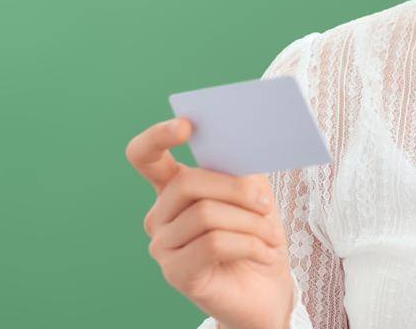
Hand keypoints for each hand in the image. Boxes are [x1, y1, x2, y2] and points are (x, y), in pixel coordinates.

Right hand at [127, 117, 295, 328]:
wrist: (267, 290)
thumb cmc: (257, 238)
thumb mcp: (253, 196)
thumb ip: (241, 169)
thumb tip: (241, 142)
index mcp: (173, 189)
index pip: (144, 156)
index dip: (158, 136)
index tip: (187, 125)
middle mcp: (159, 216)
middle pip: (187, 182)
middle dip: (236, 188)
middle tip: (266, 203)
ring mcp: (163, 247)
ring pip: (206, 215)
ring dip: (250, 222)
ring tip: (271, 236)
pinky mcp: (176, 274)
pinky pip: (214, 244)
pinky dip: (249, 245)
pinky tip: (265, 253)